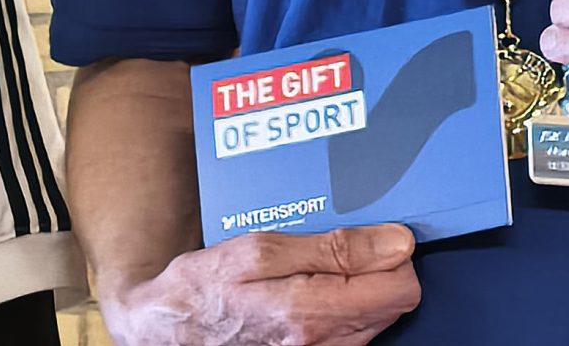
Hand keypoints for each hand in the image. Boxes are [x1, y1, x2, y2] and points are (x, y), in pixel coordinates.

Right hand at [102, 225, 420, 345]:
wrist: (166, 329)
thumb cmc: (208, 285)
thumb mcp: (262, 249)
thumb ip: (336, 248)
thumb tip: (397, 243)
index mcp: (311, 312)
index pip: (401, 288)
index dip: (395, 255)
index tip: (377, 234)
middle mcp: (322, 345)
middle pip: (393, 304)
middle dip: (379, 269)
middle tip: (343, 245)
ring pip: (375, 320)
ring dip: (360, 289)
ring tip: (320, 265)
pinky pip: (352, 335)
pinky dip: (343, 308)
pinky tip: (312, 289)